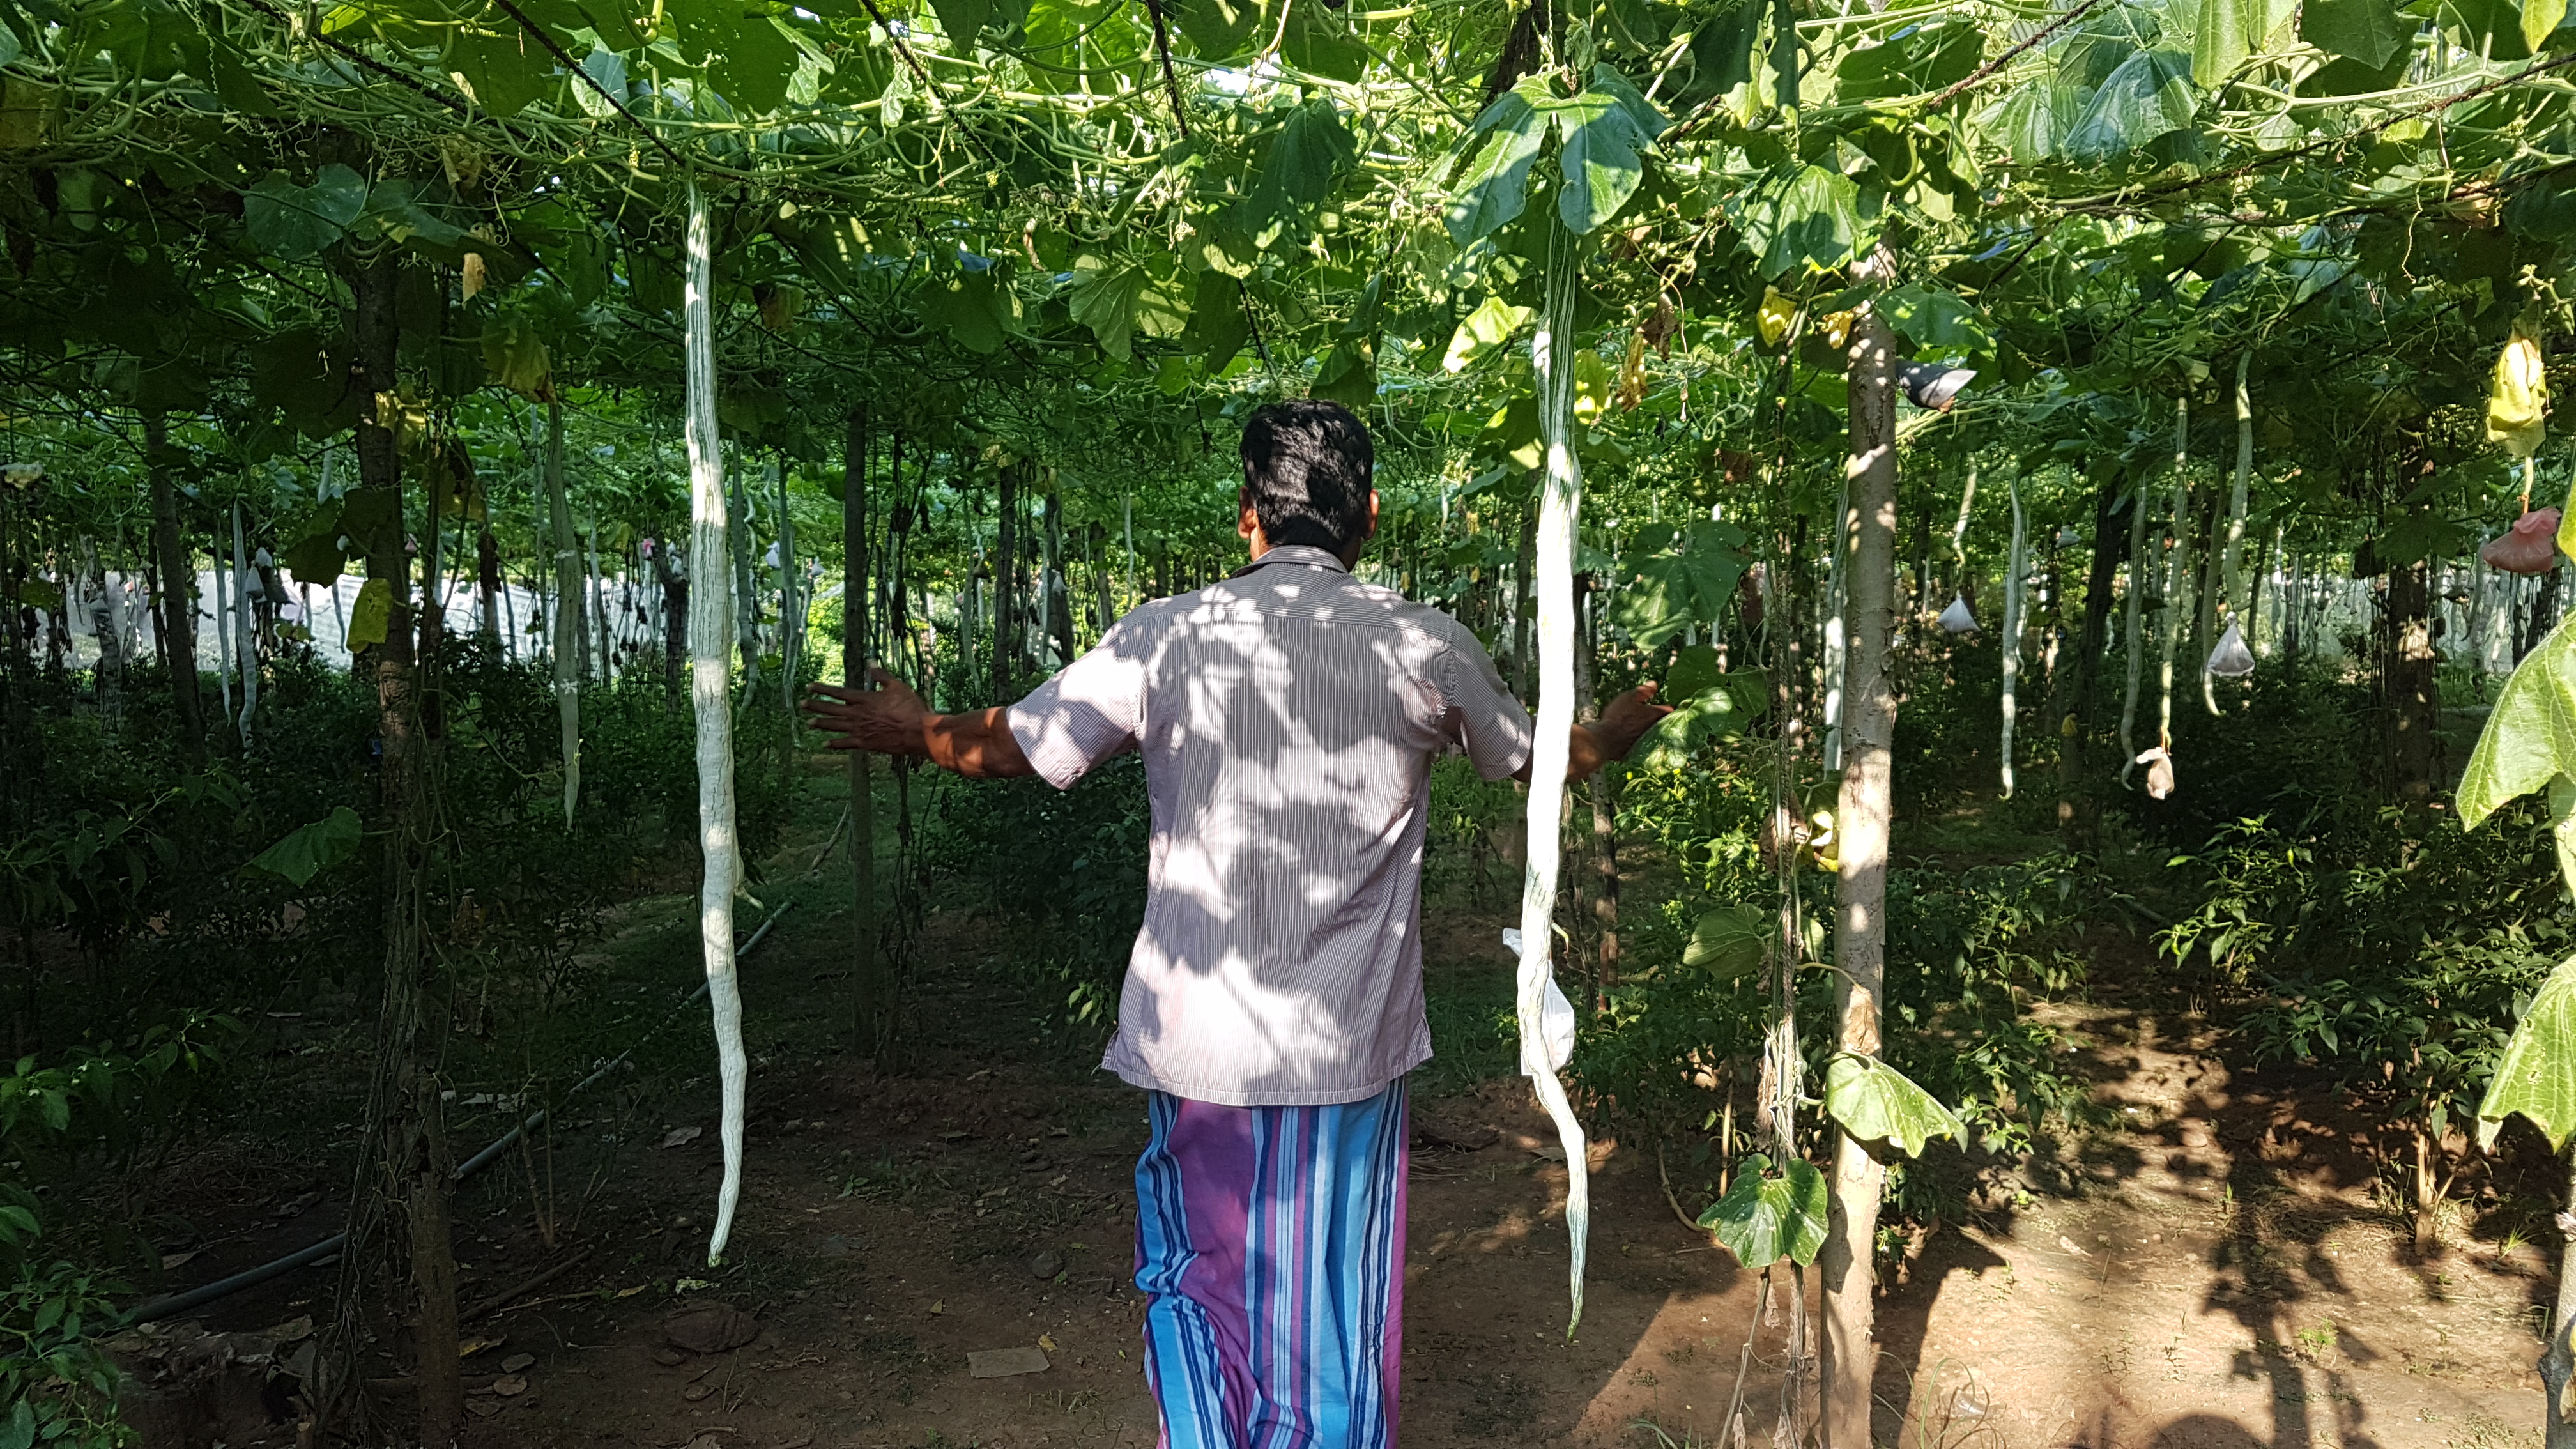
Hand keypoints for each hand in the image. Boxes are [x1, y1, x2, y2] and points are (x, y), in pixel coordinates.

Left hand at [802, 667, 930, 755]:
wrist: (917, 732)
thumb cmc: (909, 708)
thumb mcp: (897, 687)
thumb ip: (881, 676)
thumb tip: (870, 663)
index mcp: (864, 699)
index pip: (838, 693)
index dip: (823, 689)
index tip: (809, 687)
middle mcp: (857, 714)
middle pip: (831, 709)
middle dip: (815, 706)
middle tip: (801, 704)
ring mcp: (859, 730)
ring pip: (835, 726)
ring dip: (821, 724)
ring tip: (808, 722)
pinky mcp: (864, 743)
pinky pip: (845, 744)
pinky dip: (835, 744)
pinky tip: (825, 744)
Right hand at [1594, 682, 1670, 762]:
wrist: (1606, 740)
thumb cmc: (1617, 716)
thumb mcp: (1627, 698)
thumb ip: (1643, 691)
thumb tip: (1654, 684)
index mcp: (1654, 714)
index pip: (1669, 710)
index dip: (1667, 706)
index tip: (1664, 704)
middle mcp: (1655, 728)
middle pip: (1663, 722)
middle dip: (1660, 718)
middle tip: (1653, 714)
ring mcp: (1648, 740)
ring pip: (1654, 733)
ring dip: (1651, 729)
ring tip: (1643, 724)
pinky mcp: (1639, 749)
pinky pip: (1645, 742)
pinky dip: (1642, 738)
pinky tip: (1634, 736)